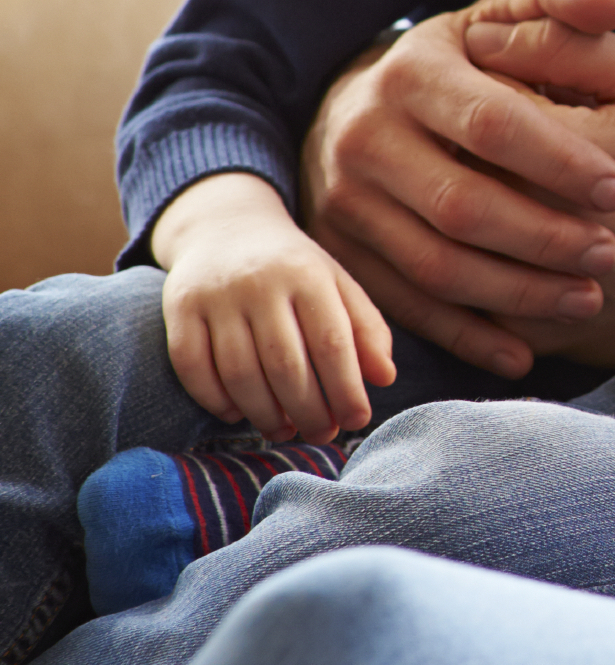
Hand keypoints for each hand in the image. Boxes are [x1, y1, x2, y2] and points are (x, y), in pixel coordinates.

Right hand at [152, 174, 394, 441]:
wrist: (226, 229)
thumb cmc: (295, 270)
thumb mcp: (337, 286)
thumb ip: (366, 329)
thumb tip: (385, 378)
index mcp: (309, 275)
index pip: (332, 343)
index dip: (346, 389)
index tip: (358, 420)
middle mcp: (261, 283)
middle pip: (285, 364)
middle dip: (308, 410)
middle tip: (322, 434)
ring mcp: (216, 295)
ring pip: (238, 372)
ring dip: (264, 413)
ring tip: (283, 431)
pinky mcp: (179, 307)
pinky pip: (192, 365)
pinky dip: (214, 399)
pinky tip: (237, 414)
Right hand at [298, 0, 614, 378]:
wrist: (361, 107)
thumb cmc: (463, 61)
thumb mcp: (504, 15)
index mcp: (410, 71)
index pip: (493, 124)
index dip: (562, 160)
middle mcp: (363, 137)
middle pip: (463, 204)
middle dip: (545, 236)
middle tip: (610, 254)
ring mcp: (344, 202)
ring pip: (436, 265)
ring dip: (517, 292)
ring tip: (588, 298)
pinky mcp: (340, 254)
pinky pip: (405, 308)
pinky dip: (467, 335)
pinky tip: (526, 349)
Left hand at [460, 13, 614, 366]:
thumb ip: (571, 46)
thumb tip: (483, 36)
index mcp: (549, 146)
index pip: (472, 96)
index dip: (496, 85)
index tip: (534, 94)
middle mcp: (521, 216)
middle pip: (446, 163)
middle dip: (476, 149)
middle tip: (524, 150)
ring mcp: (515, 282)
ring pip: (444, 234)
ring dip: (466, 209)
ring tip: (522, 197)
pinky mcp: (518, 330)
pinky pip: (462, 296)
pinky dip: (471, 267)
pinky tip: (506, 248)